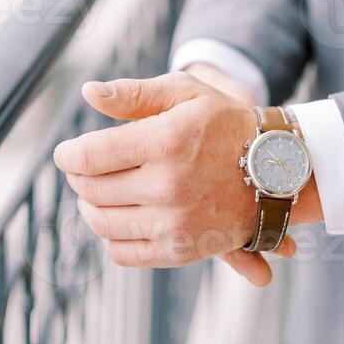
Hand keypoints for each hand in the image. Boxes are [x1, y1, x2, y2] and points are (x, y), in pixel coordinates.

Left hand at [53, 72, 297, 286]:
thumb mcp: (187, 94)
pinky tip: (119, 216)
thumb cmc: (227, 124)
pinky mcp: (181, 249)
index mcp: (165, 141)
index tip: (67, 152)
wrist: (276, 169)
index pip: (88, 155)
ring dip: (90, 206)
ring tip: (98, 191)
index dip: (68, 154)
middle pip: (91, 189)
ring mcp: (174, 222)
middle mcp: (168, 186)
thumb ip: (134, 93)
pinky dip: (110, 236)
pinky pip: (122, 251)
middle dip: (79, 177)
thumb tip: (87, 91)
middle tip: (85, 168)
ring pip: (101, 222)